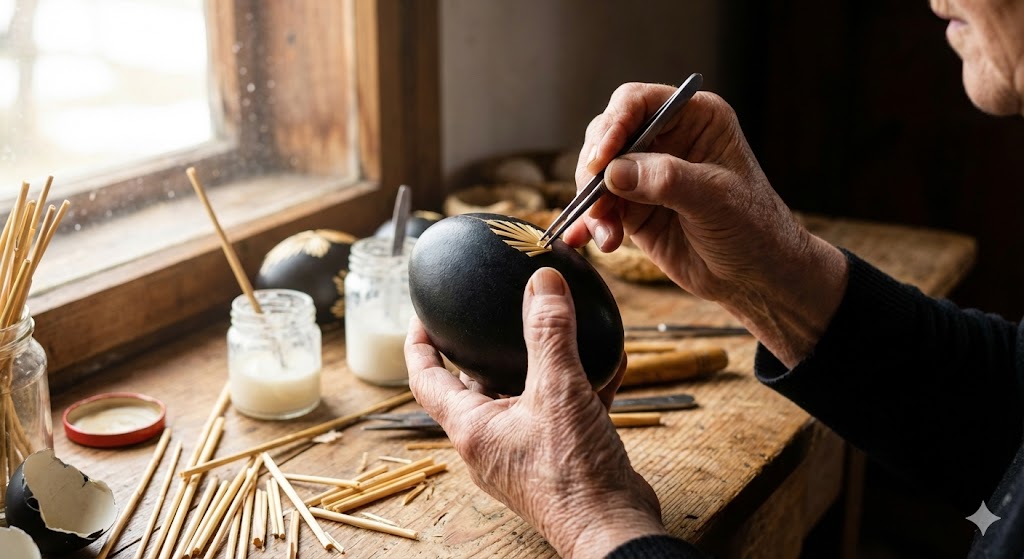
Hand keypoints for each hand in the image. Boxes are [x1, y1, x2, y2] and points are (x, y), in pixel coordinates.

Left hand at [406, 267, 666, 558]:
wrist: (614, 531)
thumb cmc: (574, 475)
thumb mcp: (559, 392)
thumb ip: (549, 333)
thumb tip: (542, 282)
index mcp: (472, 427)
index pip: (426, 378)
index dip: (420, 342)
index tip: (424, 314)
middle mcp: (491, 442)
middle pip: (476, 384)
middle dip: (488, 347)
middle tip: (498, 312)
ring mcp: (524, 453)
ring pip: (524, 396)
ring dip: (543, 363)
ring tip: (560, 327)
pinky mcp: (560, 459)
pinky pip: (563, 412)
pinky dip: (580, 386)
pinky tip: (608, 361)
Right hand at [565, 83, 848, 365]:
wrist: (756, 277)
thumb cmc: (753, 228)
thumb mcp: (715, 199)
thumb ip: (665, 180)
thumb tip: (613, 171)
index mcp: (694, 118)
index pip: (638, 103)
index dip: (613, 125)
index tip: (601, 159)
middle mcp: (666, 140)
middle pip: (607, 135)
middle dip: (596, 169)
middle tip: (597, 201)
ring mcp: (646, 174)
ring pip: (597, 174)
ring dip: (593, 204)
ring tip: (608, 236)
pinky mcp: (633, 208)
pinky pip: (598, 207)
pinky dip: (588, 223)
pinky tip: (582, 238)